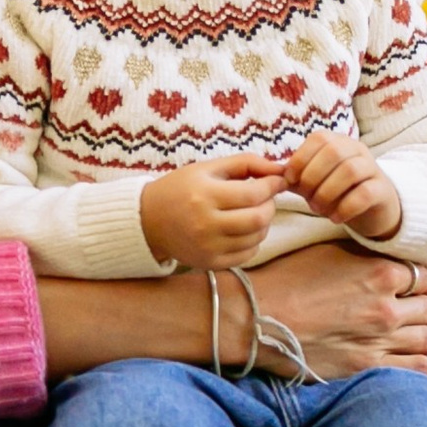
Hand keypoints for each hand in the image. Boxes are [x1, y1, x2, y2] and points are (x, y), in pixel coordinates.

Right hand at [140, 153, 288, 269]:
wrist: (147, 220)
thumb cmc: (180, 189)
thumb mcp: (208, 168)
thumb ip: (245, 163)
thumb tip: (279, 169)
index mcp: (205, 194)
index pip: (253, 193)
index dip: (272, 186)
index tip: (278, 180)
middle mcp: (206, 223)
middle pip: (258, 219)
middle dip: (270, 205)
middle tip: (266, 197)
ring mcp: (208, 247)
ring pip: (256, 238)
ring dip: (264, 223)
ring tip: (254, 211)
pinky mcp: (210, 263)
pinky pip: (247, 254)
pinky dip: (254, 241)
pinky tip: (244, 230)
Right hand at [246, 241, 426, 376]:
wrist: (257, 318)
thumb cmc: (289, 279)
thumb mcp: (332, 250)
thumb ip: (369, 254)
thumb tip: (392, 253)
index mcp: (381, 272)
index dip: (426, 282)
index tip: (418, 288)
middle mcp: (388, 307)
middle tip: (422, 313)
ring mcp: (381, 341)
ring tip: (421, 337)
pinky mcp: (369, 368)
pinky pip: (422, 371)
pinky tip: (416, 360)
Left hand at [285, 131, 402, 240]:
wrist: (372, 206)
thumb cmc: (337, 190)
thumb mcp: (314, 181)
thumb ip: (295, 177)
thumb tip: (272, 176)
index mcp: (337, 141)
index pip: (318, 139)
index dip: (301, 159)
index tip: (291, 181)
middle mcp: (356, 149)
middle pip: (334, 152)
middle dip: (313, 177)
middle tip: (308, 199)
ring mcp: (372, 168)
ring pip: (350, 170)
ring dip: (328, 193)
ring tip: (319, 209)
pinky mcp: (382, 189)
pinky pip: (365, 193)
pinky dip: (345, 207)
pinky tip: (335, 218)